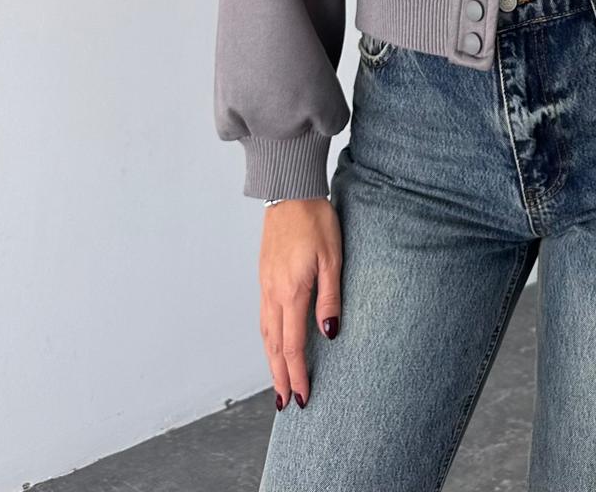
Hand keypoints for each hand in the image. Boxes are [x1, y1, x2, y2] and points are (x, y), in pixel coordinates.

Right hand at [258, 197, 342, 409]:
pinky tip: (273, 342)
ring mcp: (265, 284)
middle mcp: (273, 292)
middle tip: (286, 403)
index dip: (298, 374)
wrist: (290, 191)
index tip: (303, 397)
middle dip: (280, 377)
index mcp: (291, 291)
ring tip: (278, 382)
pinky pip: (263, 316)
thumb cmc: (316, 221)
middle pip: (273, 345)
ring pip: (265, 332)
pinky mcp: (264, 275)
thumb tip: (328, 334)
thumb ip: (330, 298)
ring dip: (271, 361)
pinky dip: (267, 338)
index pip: (291, 345)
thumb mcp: (333, 258)